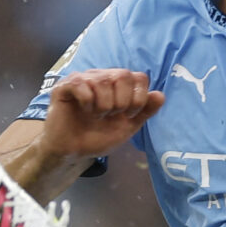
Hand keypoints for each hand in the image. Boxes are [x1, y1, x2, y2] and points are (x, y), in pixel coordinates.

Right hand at [42, 69, 164, 159]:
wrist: (73, 152)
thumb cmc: (98, 137)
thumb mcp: (128, 126)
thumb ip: (145, 110)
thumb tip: (160, 95)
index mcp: (118, 84)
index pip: (139, 77)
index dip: (138, 99)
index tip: (129, 115)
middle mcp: (102, 76)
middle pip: (123, 75)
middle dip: (122, 102)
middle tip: (111, 116)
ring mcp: (83, 79)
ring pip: (103, 81)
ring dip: (103, 105)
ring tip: (96, 115)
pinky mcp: (65, 86)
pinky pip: (82, 84)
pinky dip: (87, 102)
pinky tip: (83, 110)